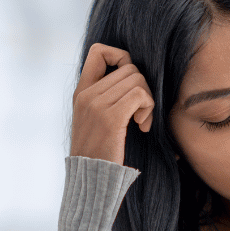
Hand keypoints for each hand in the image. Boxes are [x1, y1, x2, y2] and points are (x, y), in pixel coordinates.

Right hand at [70, 43, 154, 164]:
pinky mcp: (110, 117)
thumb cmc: (99, 153)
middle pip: (129, 66)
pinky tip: (142, 126)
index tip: (130, 82)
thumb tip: (133, 77)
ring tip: (141, 121)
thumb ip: (105, 98)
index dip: (121, 57)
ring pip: (137, 78)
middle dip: (142, 86)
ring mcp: (96, 105)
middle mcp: (86, 94)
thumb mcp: (93, 120)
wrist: (91, 179)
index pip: (98, 51)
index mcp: (81, 92)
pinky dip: (148, 107)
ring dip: (147, 99)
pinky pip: (140, 94)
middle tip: (141, 112)